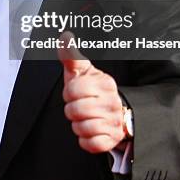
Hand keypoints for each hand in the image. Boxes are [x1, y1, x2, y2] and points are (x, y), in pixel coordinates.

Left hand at [58, 31, 125, 152]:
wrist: (115, 111)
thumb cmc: (92, 89)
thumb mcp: (82, 71)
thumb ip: (71, 56)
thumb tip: (65, 35)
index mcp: (104, 83)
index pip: (72, 90)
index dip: (68, 92)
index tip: (75, 92)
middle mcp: (112, 102)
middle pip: (74, 111)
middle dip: (71, 110)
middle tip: (79, 106)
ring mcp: (114, 122)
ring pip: (81, 128)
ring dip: (77, 125)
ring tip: (84, 118)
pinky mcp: (112, 139)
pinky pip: (90, 144)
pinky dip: (85, 140)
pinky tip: (89, 131)